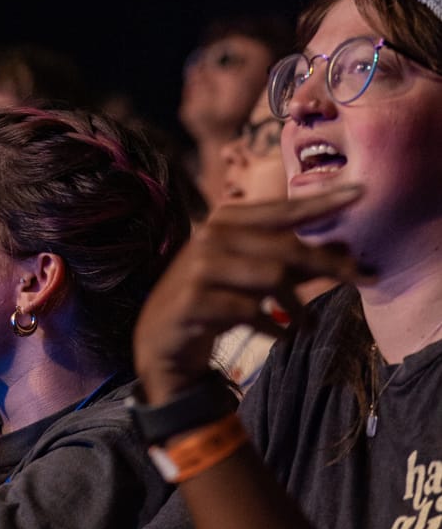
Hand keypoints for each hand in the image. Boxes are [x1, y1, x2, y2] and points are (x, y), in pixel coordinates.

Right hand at [133, 191, 360, 405]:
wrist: (163, 336)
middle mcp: (212, 235)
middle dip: (331, 265)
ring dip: (297, 305)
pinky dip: (274, 327)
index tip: (362, 192)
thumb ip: (295, 261)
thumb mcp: (255, 275)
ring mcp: (199, 267)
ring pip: (272, 277)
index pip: (284, 209)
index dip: (323, 201)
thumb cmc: (216, 298)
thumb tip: (347, 250)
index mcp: (227, 219)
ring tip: (304, 323)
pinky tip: (281, 335)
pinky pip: (250, 312)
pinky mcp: (193, 301)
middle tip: (366, 279)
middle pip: (287, 246)